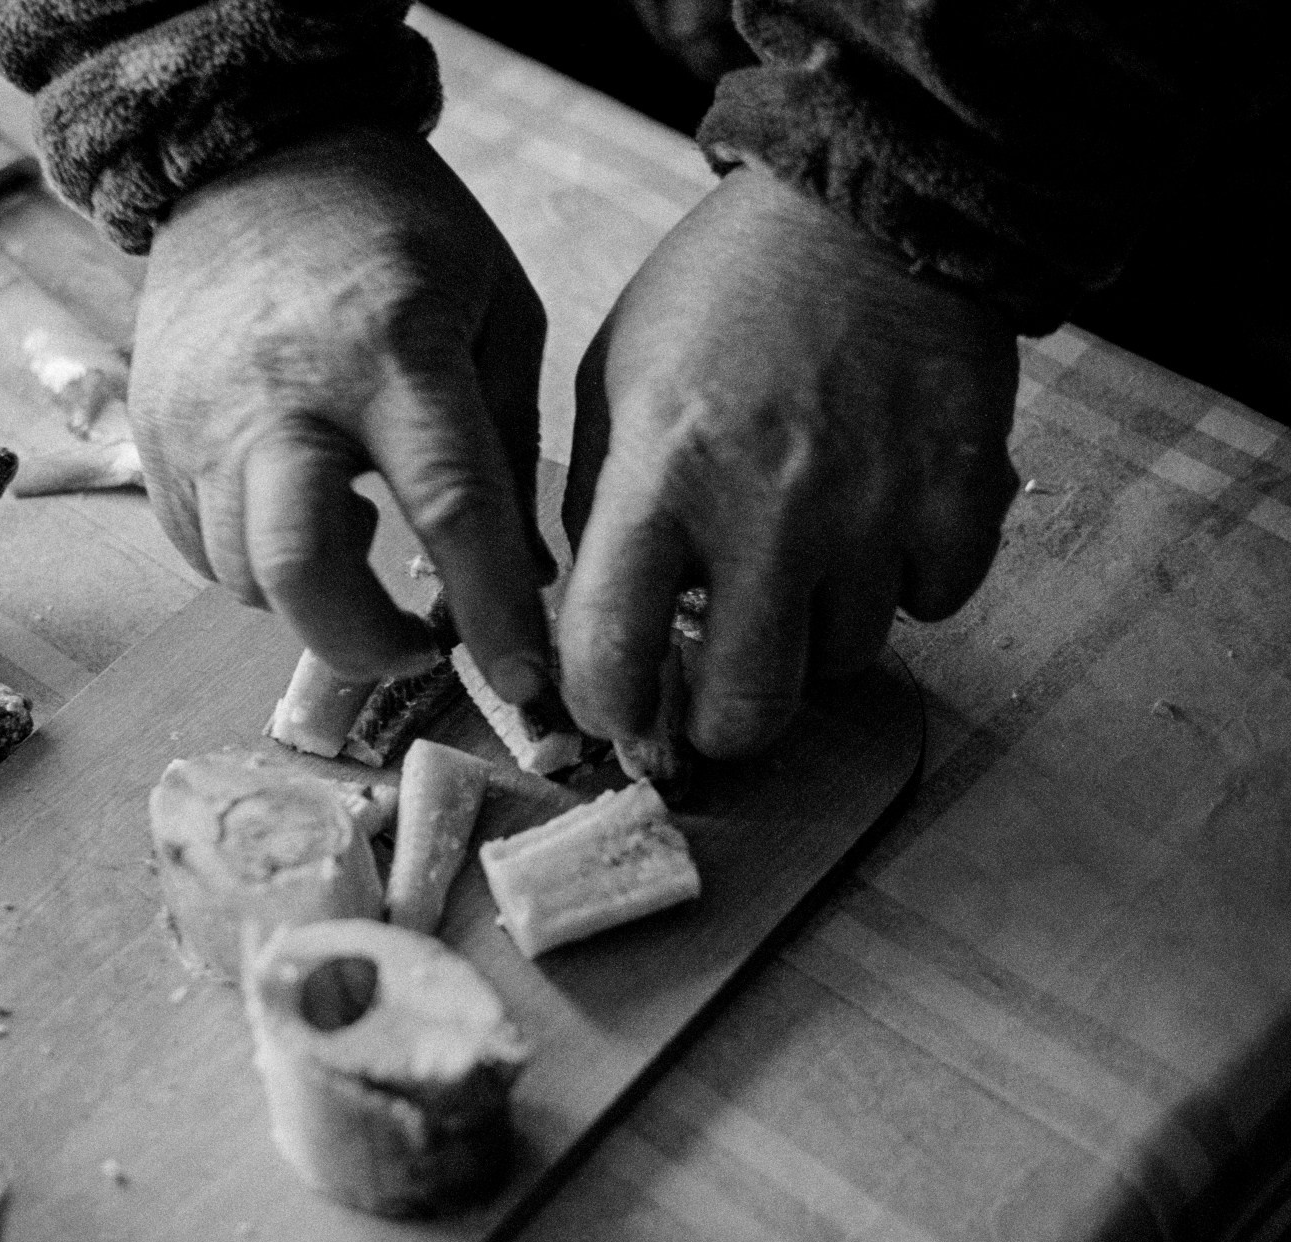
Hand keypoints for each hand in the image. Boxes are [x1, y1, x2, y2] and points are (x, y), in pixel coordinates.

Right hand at [130, 124, 555, 698]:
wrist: (256, 155)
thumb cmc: (400, 231)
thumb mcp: (497, 308)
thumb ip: (512, 444)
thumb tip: (525, 580)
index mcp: (392, 350)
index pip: (449, 508)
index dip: (493, 613)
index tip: (527, 682)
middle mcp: (282, 392)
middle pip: (296, 569)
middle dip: (361, 644)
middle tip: (414, 647)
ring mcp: (201, 417)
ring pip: (242, 574)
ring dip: (312, 598)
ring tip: (360, 547)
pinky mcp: (152, 430)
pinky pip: (199, 546)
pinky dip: (254, 562)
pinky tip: (299, 511)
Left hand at [560, 167, 1019, 758]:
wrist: (867, 204)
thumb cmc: (722, 293)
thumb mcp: (615, 380)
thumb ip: (603, 503)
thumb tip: (597, 617)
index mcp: (661, 473)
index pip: (613, 650)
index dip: (609, 706)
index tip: (618, 707)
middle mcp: (767, 507)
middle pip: (747, 708)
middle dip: (722, 722)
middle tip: (715, 691)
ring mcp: (873, 507)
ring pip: (843, 663)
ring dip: (813, 636)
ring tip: (799, 562)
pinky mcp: (962, 495)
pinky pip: (933, 605)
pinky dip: (904, 585)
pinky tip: (876, 524)